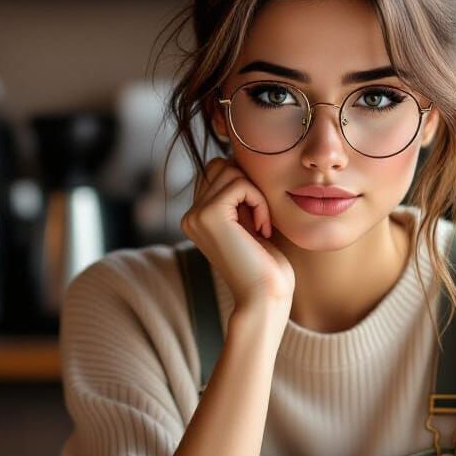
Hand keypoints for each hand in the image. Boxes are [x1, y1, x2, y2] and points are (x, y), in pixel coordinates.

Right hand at [181, 157, 294, 313]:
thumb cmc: (266, 265)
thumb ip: (239, 196)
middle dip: (248, 184)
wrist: (264, 297)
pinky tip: (263, 229)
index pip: (217, 171)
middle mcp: (190, 215)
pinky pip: (241, 183)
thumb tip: (239, 158)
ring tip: (262, 224)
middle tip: (261, 218)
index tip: (258, 217)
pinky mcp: (209, 216)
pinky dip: (260, 201)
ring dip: (256, 194)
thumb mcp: (250, 222)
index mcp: (197, 217)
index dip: (245, 184)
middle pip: (220, 165)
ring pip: (230, 170)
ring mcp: (195, 215)